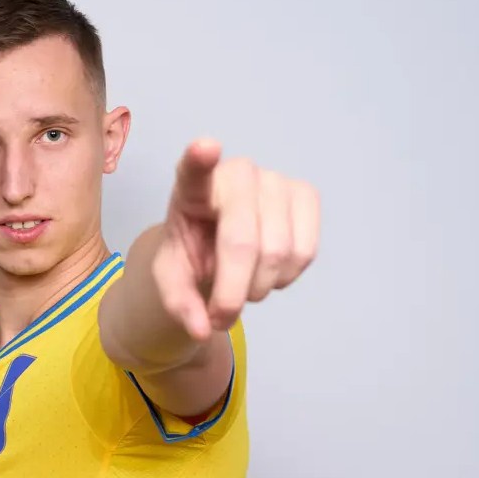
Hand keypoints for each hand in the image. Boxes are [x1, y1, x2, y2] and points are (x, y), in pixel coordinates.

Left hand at [152, 138, 319, 339]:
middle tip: (222, 314)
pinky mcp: (305, 194)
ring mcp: (273, 179)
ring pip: (279, 252)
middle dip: (234, 291)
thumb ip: (178, 304)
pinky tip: (269, 272)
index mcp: (190, 187)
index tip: (205, 148)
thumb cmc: (192, 254)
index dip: (200, 159)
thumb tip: (201, 329)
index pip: (193, 169)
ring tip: (243, 284)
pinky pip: (306, 251)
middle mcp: (234, 173)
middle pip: (242, 241)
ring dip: (260, 287)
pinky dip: (287, 277)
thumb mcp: (172, 281)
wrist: (217, 248)